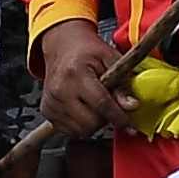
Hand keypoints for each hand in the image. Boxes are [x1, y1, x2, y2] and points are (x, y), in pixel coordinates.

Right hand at [34, 18, 125, 137]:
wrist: (62, 46)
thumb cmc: (85, 51)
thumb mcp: (110, 59)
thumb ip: (122, 83)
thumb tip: (131, 106)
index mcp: (75, 73)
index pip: (101, 104)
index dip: (118, 117)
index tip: (129, 124)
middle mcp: (60, 89)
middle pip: (91, 122)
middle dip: (105, 118)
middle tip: (108, 105)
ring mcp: (51, 102)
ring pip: (81, 130)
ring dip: (93, 123)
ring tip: (94, 105)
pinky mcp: (46, 111)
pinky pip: (70, 131)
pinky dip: (81, 125)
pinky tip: (83, 109)